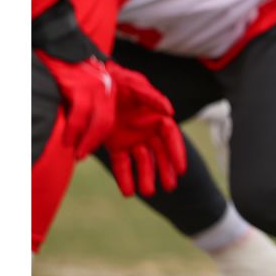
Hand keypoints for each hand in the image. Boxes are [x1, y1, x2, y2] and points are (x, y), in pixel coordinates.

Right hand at [37, 53, 114, 158]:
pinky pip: (80, 114)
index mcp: (106, 90)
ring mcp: (95, 87)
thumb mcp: (77, 87)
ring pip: (96, 121)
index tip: (87, 149)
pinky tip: (66, 139)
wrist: (54, 44)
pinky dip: (74, 130)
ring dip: (84, 140)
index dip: (98, 137)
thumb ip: (80, 105)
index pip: (108, 119)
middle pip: (106, 123)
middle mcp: (105, 88)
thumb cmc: (62, 68)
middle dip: (94, 142)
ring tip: (73, 151)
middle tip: (81, 155)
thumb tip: (75, 131)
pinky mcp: (81, 86)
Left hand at [103, 63, 186, 197]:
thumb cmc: (119, 82)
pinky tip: (128, 192)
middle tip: (169, 187)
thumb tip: (170, 111)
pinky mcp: (115, 146)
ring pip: (142, 162)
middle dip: (165, 170)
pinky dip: (124, 178)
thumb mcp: (135, 86)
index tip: (181, 170)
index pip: (171, 138)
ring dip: (146, 177)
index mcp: (157, 118)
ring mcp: (131, 140)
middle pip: (159, 154)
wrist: (95, 84)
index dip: (177, 154)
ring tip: (148, 192)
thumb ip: (152, 97)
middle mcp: (147, 132)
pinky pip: (121, 164)